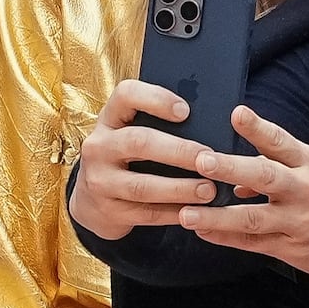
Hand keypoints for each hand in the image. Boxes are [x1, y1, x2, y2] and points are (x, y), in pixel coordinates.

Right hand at [68, 78, 218, 240]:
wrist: (93, 201)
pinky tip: (196, 212)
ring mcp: (99, 181)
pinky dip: (174, 213)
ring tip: (209, 190)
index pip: (125, 94)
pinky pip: (146, 213)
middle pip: (138, 141)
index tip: (186, 111)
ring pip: (142, 185)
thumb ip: (161, 126)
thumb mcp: (133, 134)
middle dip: (179, 151)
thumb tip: (215, 125)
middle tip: (210, 158)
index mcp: (110, 119)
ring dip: (180, 188)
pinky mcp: (108, 210)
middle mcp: (99, 147)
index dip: (156, 99)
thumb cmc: (129, 158)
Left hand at [178, 105, 308, 279]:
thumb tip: (235, 179)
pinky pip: (254, 244)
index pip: (282, 142)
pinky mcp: (293, 250)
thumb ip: (278, 167)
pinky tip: (204, 232)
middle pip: (264, 177)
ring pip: (253, 218)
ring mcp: (298, 222)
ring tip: (187, 213)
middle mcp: (304, 190)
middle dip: (231, 168)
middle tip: (201, 160)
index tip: (237, 112)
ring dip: (217, 216)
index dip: (258, 127)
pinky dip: (227, 238)